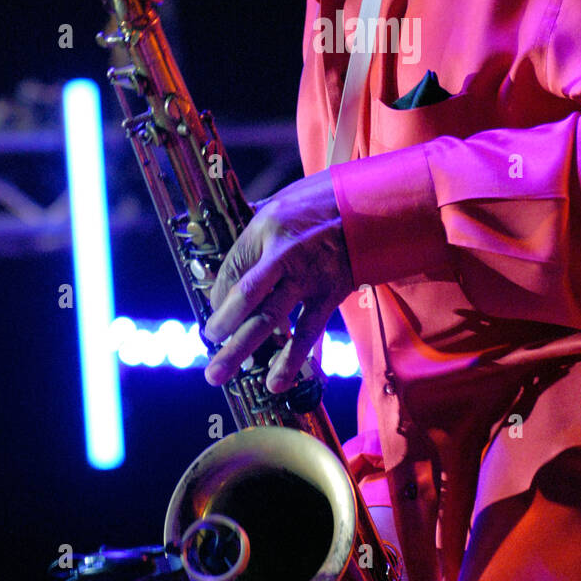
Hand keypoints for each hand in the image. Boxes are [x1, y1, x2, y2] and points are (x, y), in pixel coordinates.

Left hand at [203, 170, 354, 392]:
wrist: (374, 204)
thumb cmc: (326, 198)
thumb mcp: (284, 200)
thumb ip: (260, 226)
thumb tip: (239, 242)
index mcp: (266, 226)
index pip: (231, 268)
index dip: (217, 295)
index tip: (214, 311)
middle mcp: (282, 254)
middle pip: (243, 297)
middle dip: (220, 326)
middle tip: (206, 346)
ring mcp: (307, 277)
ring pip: (268, 320)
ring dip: (241, 350)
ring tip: (219, 374)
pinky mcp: (329, 294)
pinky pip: (306, 333)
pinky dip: (290, 359)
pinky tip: (275, 382)